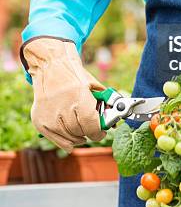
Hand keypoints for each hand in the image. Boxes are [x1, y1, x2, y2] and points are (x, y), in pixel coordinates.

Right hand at [22, 38, 106, 152]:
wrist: (51, 66)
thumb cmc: (74, 75)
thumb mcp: (93, 85)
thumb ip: (104, 103)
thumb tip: (114, 122)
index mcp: (79, 97)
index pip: (91, 126)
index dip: (99, 132)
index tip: (102, 132)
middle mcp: (63, 108)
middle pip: (80, 133)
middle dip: (89, 132)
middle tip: (93, 128)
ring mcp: (49, 117)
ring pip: (69, 139)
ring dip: (79, 137)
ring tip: (82, 129)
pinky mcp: (40, 122)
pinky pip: (57, 140)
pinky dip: (67, 140)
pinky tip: (73, 135)